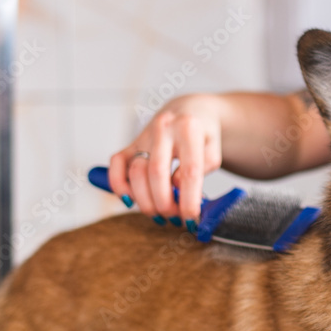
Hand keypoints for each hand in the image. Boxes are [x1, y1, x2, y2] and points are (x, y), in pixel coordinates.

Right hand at [107, 94, 223, 225]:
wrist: (189, 110)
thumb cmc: (203, 134)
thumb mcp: (214, 148)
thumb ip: (203, 167)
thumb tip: (177, 187)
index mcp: (188, 128)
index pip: (189, 171)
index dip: (189, 200)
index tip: (191, 219)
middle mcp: (163, 129)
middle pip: (157, 173)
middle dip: (164, 204)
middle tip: (175, 219)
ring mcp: (144, 135)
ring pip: (135, 172)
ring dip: (145, 201)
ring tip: (160, 215)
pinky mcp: (131, 143)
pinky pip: (116, 164)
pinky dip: (118, 185)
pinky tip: (130, 201)